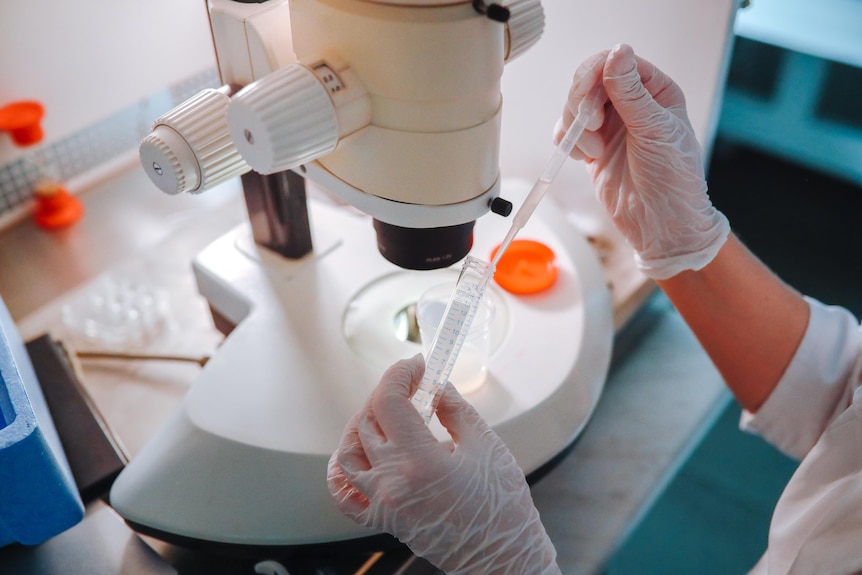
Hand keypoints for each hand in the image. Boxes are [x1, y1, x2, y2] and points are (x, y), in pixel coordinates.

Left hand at [327, 355, 559, 574]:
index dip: (399, 374)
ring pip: (350, 451)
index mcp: (419, 460)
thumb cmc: (502, 504)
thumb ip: (456, 410)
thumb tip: (435, 386)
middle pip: (368, 420)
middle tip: (412, 384)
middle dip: (386, 393)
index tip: (417, 365)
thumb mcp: (486, 446)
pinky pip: (346, 495)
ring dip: (363, 424)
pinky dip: (342, 470)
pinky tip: (356, 453)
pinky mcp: (383, 521)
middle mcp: (392, 481)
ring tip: (388, 414)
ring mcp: (383, 504)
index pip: (389, 401)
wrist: (502, 558)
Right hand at [555, 43, 728, 279]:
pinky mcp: (593, 147)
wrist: (662, 224)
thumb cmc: (674, 179)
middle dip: (582, 104)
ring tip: (595, 151)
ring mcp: (610, 126)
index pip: (616, 63)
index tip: (590, 100)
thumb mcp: (655, 130)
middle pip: (589, 81)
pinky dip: (568, 142)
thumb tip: (617, 52)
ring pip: (574, 106)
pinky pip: (567, 131)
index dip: (596, 76)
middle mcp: (631, 103)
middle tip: (592, 128)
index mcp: (654, 90)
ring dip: (576, 127)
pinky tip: (585, 157)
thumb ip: (631, 93)